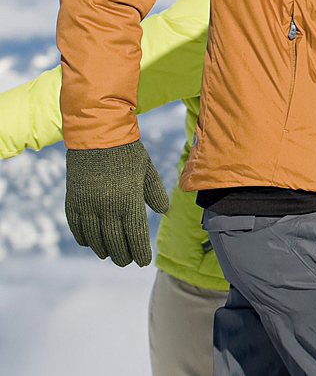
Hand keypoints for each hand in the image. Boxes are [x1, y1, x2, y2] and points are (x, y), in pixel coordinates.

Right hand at [65, 140, 168, 266]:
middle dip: (123, 256)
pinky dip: (85, 239)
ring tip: (111, 255)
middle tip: (128, 261)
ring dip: (104, 250)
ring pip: (95, 240)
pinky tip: (91, 243)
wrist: (97, 134)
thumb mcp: (147, 169)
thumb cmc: (128, 151)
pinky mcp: (72, 201)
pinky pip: (77, 228)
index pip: (136, 236)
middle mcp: (107, 207)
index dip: (140, 252)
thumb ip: (154, 192)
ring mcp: (88, 206)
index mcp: (129, 200)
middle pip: (115, 243)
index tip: (143, 261)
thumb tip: (162, 211)